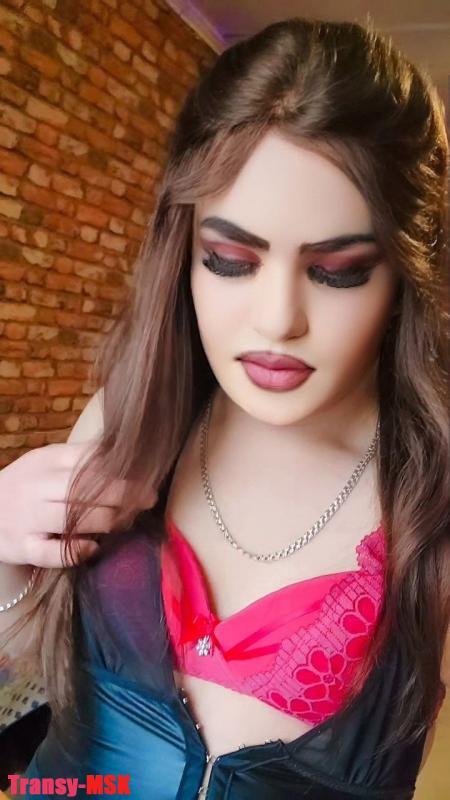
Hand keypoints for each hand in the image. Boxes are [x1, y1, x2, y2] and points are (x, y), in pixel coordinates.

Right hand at [0, 441, 157, 567]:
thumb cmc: (26, 485)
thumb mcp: (47, 462)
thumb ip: (81, 456)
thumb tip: (123, 448)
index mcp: (46, 461)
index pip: (88, 462)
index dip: (122, 471)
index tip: (148, 477)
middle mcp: (36, 487)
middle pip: (86, 489)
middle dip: (124, 495)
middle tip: (148, 500)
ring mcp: (28, 518)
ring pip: (74, 518)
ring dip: (107, 521)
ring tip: (126, 521)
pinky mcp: (22, 547)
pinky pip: (54, 552)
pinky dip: (77, 551)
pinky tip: (92, 547)